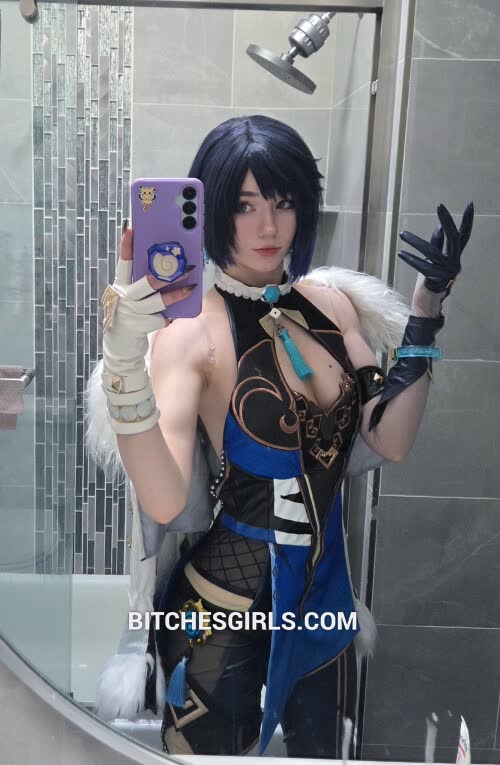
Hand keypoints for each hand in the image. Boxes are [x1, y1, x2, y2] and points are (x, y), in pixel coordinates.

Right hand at [101, 224, 195, 385]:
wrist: (120, 346)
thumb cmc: (129, 316)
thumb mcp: (130, 299)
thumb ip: (140, 286)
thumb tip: (164, 272)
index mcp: (120, 286)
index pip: (123, 263)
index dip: (127, 246)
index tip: (131, 229)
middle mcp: (124, 297)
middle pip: (148, 281)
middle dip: (169, 273)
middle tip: (186, 266)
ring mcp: (132, 312)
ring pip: (159, 301)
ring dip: (177, 294)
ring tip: (191, 288)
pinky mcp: (141, 326)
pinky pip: (161, 318)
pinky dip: (168, 318)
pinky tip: (168, 320)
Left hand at [398, 202, 473, 294]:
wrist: (427, 304)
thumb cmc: (430, 281)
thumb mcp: (433, 260)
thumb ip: (437, 245)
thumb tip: (439, 228)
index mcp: (454, 257)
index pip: (463, 235)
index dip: (467, 221)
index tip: (470, 204)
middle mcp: (455, 263)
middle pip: (454, 239)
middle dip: (447, 221)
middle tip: (440, 206)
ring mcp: (447, 272)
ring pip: (433, 253)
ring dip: (416, 242)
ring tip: (402, 234)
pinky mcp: (436, 280)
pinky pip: (424, 267)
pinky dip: (412, 260)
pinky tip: (401, 253)